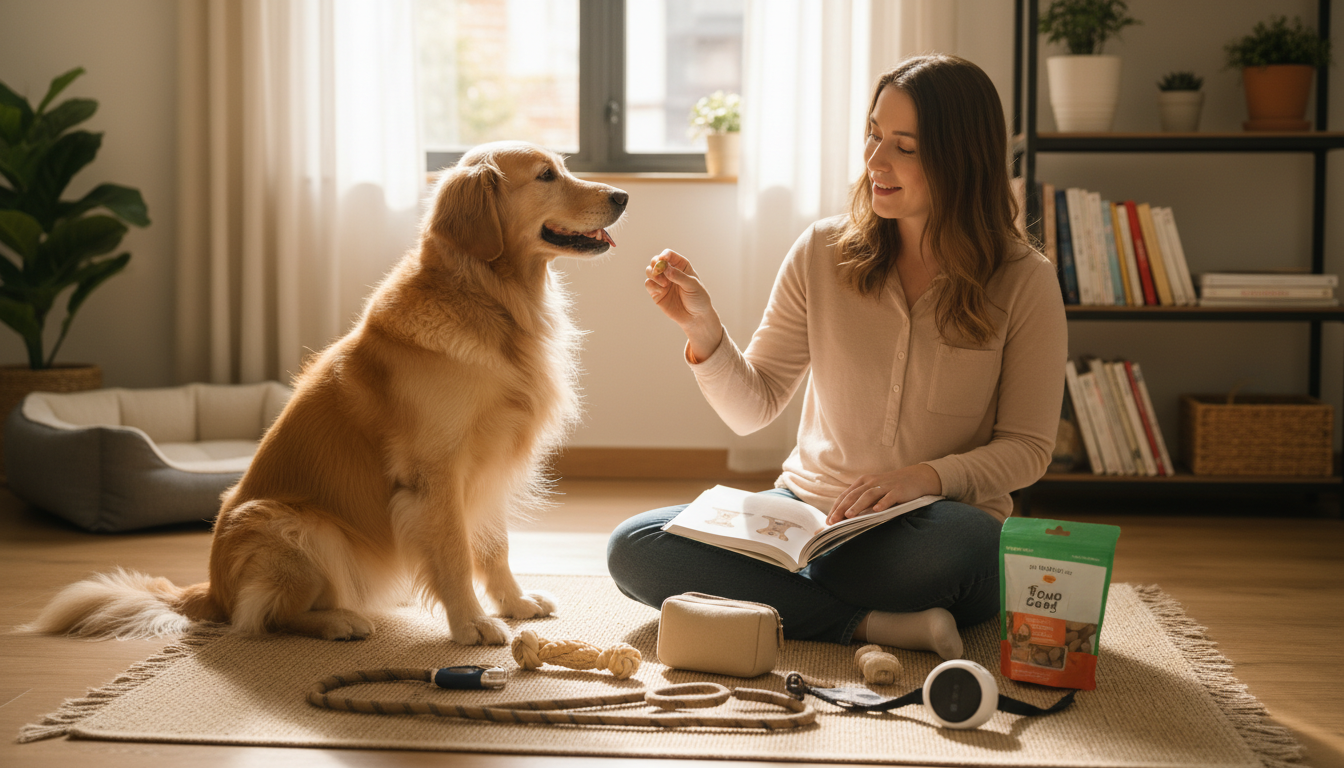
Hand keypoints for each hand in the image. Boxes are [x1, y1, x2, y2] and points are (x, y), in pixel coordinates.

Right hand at [644, 249, 722, 359]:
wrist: (695, 317)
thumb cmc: (698, 299)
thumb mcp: (693, 285)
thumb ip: (680, 276)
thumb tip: (666, 269)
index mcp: (681, 266)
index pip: (669, 255)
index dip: (664, 255)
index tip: (663, 259)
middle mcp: (670, 272)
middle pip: (656, 261)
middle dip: (656, 264)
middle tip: (660, 271)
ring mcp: (662, 282)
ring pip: (650, 271)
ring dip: (653, 274)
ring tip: (664, 284)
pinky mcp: (656, 293)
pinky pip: (648, 284)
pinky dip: (652, 285)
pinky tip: (662, 290)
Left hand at [826, 464, 942, 524]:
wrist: (916, 477)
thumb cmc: (891, 487)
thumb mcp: (874, 490)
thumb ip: (861, 500)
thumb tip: (845, 516)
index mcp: (863, 482)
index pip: (846, 495)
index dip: (836, 507)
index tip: (829, 520)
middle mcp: (872, 482)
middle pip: (854, 495)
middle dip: (842, 508)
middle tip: (834, 520)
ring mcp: (885, 486)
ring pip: (868, 495)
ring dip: (857, 505)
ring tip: (849, 515)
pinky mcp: (898, 490)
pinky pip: (889, 497)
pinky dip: (882, 503)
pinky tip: (877, 510)